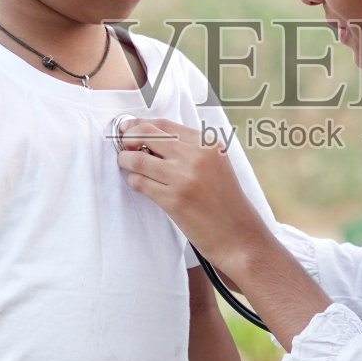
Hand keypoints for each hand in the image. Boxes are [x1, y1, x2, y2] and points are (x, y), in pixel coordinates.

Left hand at [116, 118, 269, 267]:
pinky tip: (138, 183)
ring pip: (138, 159)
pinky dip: (134, 180)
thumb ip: (190, 150)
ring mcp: (184, 178)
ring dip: (125, 160)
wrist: (239, 235)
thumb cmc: (227, 203)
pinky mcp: (174, 200)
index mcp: (208, 144)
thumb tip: (151, 139)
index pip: (165, 125)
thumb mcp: (217, 165)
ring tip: (126, 164)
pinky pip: (141, 182)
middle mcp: (197, 156)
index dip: (141, 125)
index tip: (129, 128)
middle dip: (128, 139)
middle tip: (122, 145)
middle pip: (148, 135)